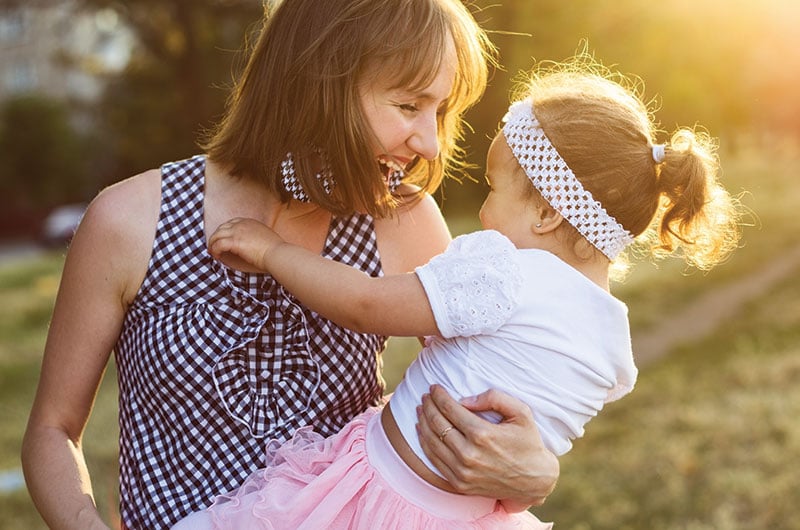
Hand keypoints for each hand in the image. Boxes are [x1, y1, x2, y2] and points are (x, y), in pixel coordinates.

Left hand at [208, 217, 283, 272]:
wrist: (277, 253)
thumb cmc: (275, 250)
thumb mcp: (266, 237)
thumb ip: (256, 237)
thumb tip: (252, 244)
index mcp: (250, 222)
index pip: (232, 222)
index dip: (225, 231)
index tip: (224, 239)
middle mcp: (242, 224)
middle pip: (222, 227)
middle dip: (216, 237)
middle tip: (214, 246)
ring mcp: (237, 232)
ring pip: (217, 235)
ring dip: (213, 243)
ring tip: (213, 252)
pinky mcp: (234, 241)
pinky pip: (218, 244)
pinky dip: (215, 250)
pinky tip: (217, 256)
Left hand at [417, 384, 558, 509]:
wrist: (534, 480)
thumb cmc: (528, 442)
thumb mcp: (521, 412)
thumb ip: (494, 398)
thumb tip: (465, 399)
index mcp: (483, 434)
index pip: (450, 409)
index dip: (439, 396)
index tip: (433, 387)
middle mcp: (469, 454)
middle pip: (437, 424)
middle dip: (429, 406)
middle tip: (426, 395)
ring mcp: (462, 472)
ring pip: (432, 442)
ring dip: (423, 422)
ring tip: (421, 409)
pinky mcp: (459, 483)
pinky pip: (434, 460)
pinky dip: (425, 443)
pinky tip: (422, 430)